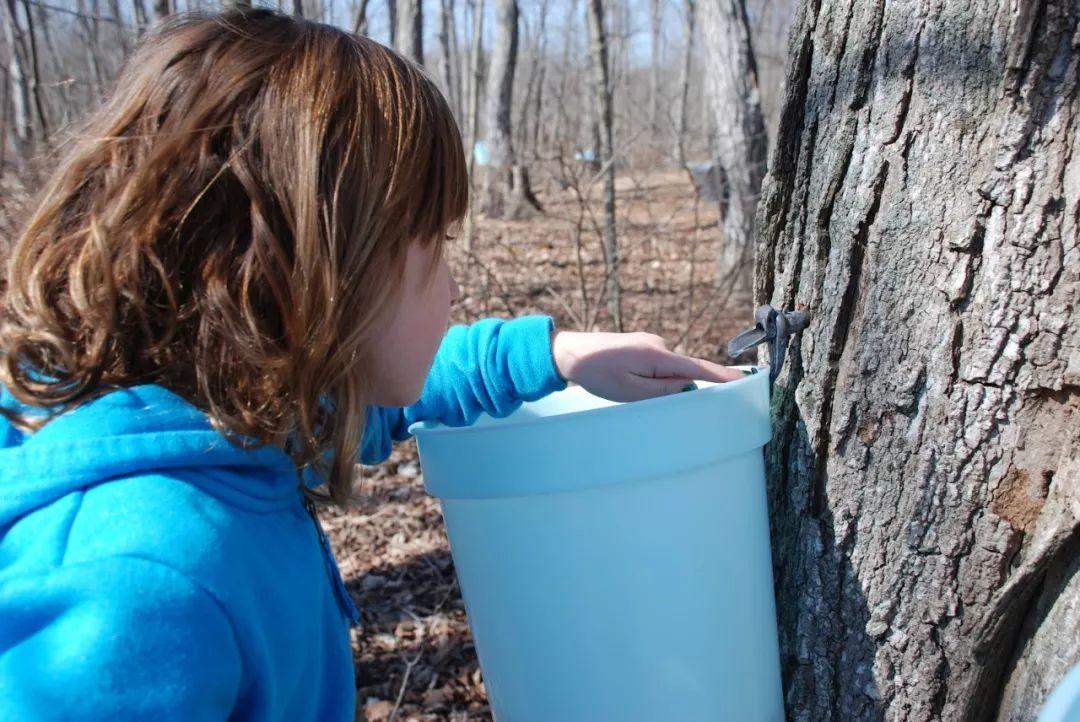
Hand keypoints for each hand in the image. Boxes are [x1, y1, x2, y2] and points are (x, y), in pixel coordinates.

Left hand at [550, 330, 744, 401]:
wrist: (569, 352)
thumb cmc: (596, 373)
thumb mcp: (629, 391)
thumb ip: (662, 391)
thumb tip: (690, 388)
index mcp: (658, 356)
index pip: (700, 368)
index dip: (724, 377)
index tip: (749, 379)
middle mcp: (659, 346)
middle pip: (686, 371)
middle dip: (686, 389)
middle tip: (664, 400)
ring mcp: (651, 344)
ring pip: (670, 371)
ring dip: (664, 386)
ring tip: (631, 390)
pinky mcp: (643, 347)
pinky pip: (660, 367)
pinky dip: (657, 379)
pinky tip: (633, 384)